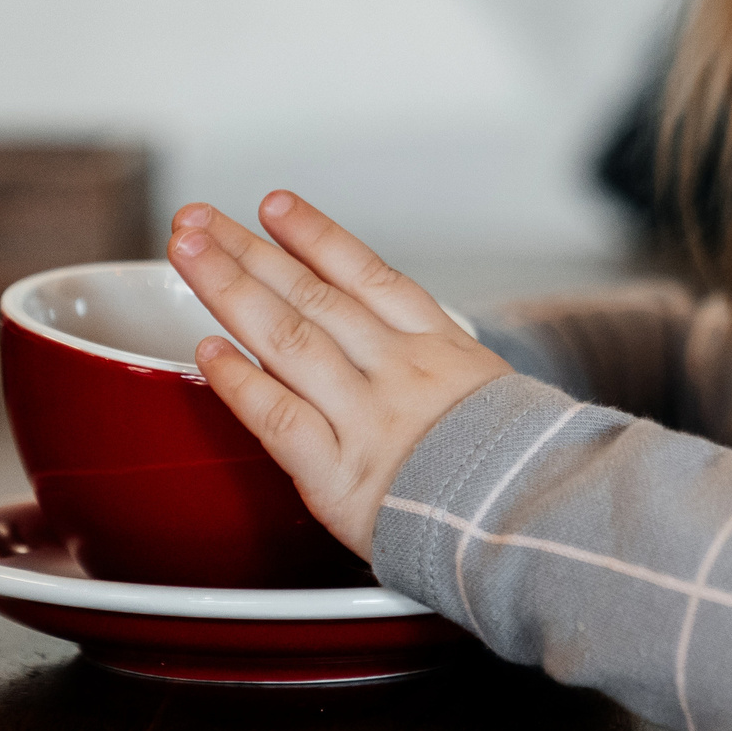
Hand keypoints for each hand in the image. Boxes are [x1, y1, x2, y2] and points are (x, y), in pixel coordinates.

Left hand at [166, 191, 512, 558]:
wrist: (543, 524)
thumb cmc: (523, 472)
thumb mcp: (496, 393)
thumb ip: (443, 363)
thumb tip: (399, 343)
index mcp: (438, 349)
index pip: (366, 274)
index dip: (314, 235)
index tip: (274, 206)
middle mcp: (399, 372)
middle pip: (312, 295)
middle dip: (248, 251)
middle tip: (198, 219)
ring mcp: (367, 419)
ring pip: (288, 339)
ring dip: (231, 289)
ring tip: (188, 254)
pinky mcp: (342, 477)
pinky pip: (280, 420)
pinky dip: (240, 383)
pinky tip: (207, 352)